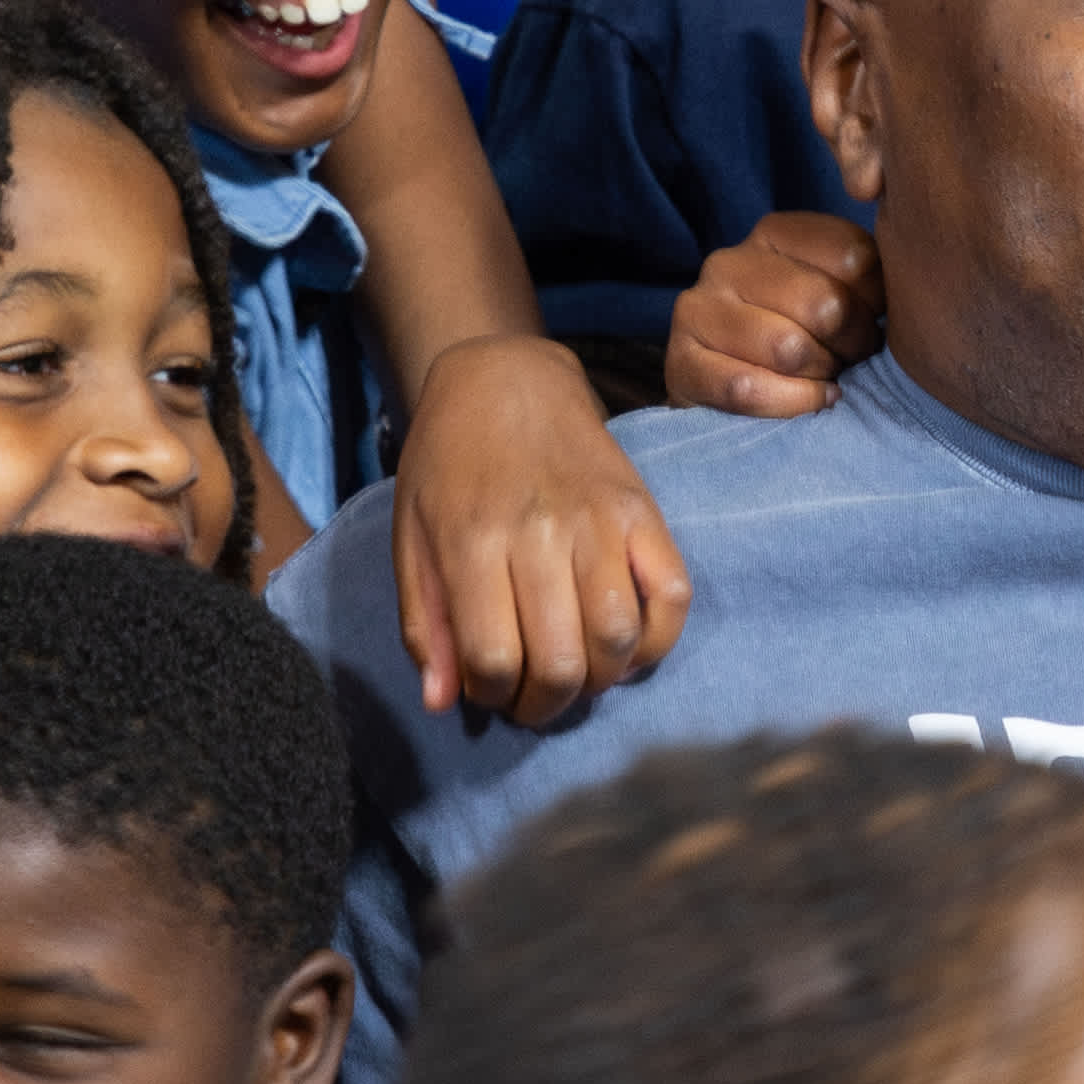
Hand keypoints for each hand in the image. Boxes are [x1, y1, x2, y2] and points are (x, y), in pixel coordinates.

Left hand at [391, 336, 692, 728]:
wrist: (505, 379)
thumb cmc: (447, 464)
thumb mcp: (409, 538)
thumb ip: (423, 624)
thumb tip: (443, 703)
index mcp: (473, 540)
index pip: (493, 658)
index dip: (492, 696)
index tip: (489, 688)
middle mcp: (541, 533)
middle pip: (561, 663)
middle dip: (544, 705)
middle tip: (532, 698)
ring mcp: (600, 521)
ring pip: (619, 639)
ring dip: (598, 681)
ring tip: (575, 675)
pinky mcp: (642, 510)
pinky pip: (673, 596)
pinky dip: (656, 642)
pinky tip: (624, 650)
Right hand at [666, 213, 883, 415]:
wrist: (731, 394)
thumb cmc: (807, 340)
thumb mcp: (842, 294)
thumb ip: (871, 275)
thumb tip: (914, 275)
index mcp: (775, 233)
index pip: (853, 258)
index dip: (878, 304)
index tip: (876, 322)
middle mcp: (728, 261)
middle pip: (823, 304)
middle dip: (852, 345)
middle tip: (851, 360)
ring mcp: (697, 310)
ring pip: (787, 348)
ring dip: (820, 377)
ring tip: (824, 380)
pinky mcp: (679, 362)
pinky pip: (747, 388)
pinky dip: (791, 404)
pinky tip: (806, 402)